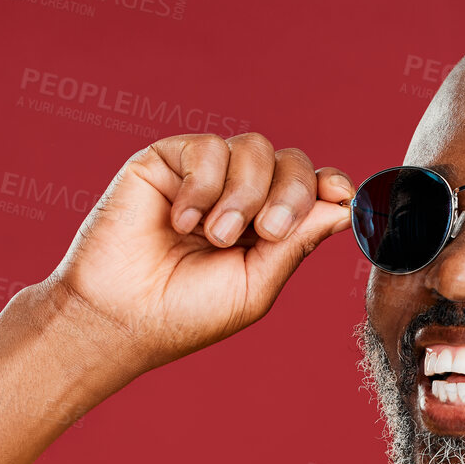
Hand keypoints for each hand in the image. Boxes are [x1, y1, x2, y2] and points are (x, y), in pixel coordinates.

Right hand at [47, 132, 353, 373]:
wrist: (121, 315)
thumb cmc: (186, 312)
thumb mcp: (256, 285)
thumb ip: (297, 243)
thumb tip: (344, 206)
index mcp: (266, 228)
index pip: (310, 190)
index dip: (329, 185)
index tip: (340, 193)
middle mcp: (240, 196)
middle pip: (291, 163)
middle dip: (289, 194)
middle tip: (265, 232)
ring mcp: (205, 176)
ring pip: (255, 148)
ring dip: (243, 194)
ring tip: (215, 236)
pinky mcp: (168, 160)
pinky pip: (208, 148)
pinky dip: (202, 187)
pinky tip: (181, 221)